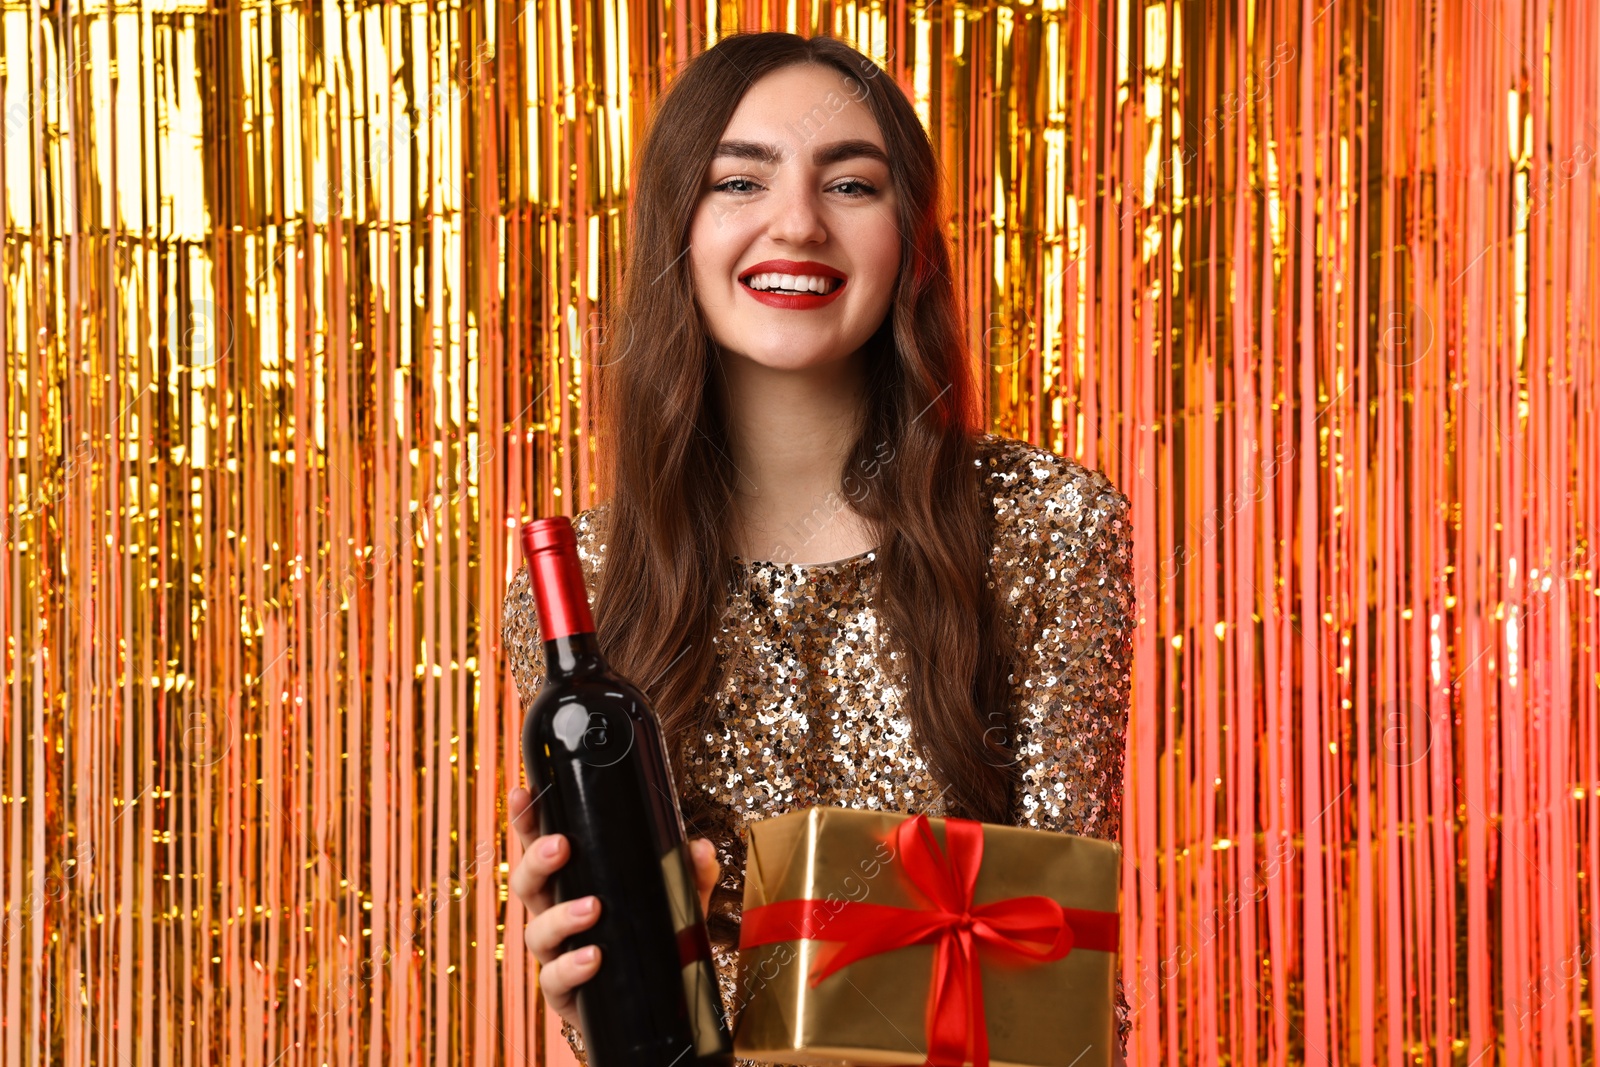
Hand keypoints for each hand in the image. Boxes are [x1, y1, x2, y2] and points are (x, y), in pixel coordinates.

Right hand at [507, 786, 721, 1032]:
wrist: (655, 1004)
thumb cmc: (654, 939)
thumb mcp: (678, 901)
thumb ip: (691, 873)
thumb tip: (700, 849)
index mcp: (575, 881)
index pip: (544, 845)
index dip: (529, 819)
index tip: (524, 791)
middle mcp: (556, 913)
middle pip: (528, 882)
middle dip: (537, 860)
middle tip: (561, 846)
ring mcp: (556, 953)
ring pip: (537, 930)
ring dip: (561, 916)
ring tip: (593, 908)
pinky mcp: (563, 992)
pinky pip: (554, 979)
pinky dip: (571, 967)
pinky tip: (593, 958)